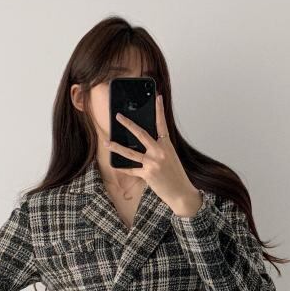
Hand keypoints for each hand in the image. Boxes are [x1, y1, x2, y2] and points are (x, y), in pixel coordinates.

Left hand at [106, 94, 202, 217]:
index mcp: (167, 145)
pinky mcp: (147, 174)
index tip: (156, 97)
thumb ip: (159, 149)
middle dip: (128, 124)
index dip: (159, 110)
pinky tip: (115, 165)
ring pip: (130, 153)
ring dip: (116, 147)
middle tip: (118, 116)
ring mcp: (153, 163)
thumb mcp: (170, 158)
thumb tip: (143, 143)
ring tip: (107, 142)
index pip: (162, 124)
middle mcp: (160, 152)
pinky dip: (123, 168)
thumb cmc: (176, 175)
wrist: (181, 193)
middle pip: (141, 134)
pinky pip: (132, 170)